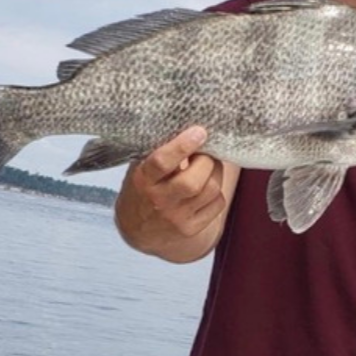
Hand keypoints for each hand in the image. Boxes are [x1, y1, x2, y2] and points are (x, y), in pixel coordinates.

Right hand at [114, 126, 232, 260]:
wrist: (138, 229)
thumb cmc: (142, 190)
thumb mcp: (140, 169)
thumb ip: (157, 150)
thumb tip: (186, 125)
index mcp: (143, 180)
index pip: (162, 162)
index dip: (183, 146)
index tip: (199, 132)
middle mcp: (159, 200)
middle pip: (193, 181)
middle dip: (206, 160)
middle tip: (206, 152)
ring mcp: (176, 218)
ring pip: (211, 190)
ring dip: (215, 173)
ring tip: (208, 167)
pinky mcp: (191, 228)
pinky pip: (218, 204)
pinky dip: (217, 191)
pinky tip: (206, 188)